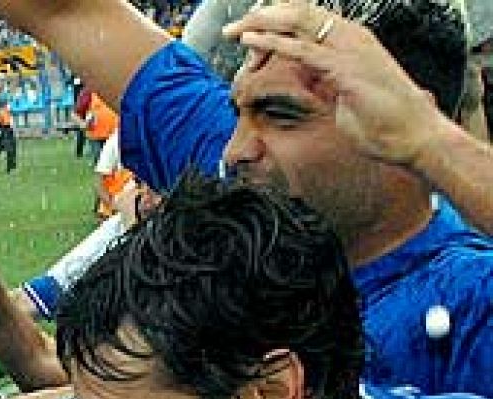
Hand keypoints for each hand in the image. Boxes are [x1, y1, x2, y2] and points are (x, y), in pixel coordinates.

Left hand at [225, 3, 441, 167]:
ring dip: (262, 25)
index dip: (278, 19)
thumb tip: (309, 79)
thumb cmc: (384, 121)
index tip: (250, 28)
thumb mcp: (344, 93)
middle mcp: (350, 37)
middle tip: (233, 27)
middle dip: (263, 16)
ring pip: (298, 23)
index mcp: (351, 40)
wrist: (413, 136)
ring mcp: (349, 49)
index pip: (308, 18)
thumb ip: (325, 80)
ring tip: (234, 31)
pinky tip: (251, 41)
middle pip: (299, 13)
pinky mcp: (344, 68)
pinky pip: (302, 50)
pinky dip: (273, 43)